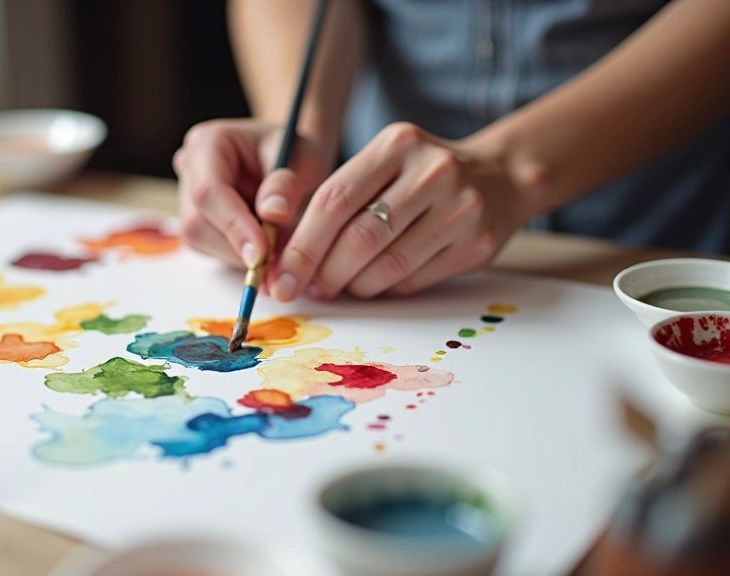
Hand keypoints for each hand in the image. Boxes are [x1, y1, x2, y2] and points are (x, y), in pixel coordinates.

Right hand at [173, 119, 335, 268]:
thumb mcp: (304, 160)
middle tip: (277, 261)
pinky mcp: (198, 222)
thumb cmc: (298, 155)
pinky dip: (239, 256)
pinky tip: (265, 247)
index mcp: (209, 143)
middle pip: (197, 222)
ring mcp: (188, 197)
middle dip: (237, 246)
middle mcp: (190, 168)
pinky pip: (210, 250)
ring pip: (201, 241)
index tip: (262, 253)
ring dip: (239, 254)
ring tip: (277, 248)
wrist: (295, 163)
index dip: (233, 225)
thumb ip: (288, 184)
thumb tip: (272, 213)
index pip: (208, 191)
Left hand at [269, 122, 529, 300]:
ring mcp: (460, 208)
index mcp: (397, 144)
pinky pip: (414, 280)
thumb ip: (340, 199)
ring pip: (387, 266)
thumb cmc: (420, 176)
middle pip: (359, 238)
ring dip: (354, 285)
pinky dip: (385, 288)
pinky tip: (376, 283)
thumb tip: (289, 258)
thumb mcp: (383, 164)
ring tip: (341, 285)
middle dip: (324, 272)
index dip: (302, 245)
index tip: (281, 275)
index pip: (334, 200)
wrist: (500, 178)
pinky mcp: (476, 244)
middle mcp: (433, 171)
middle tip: (309, 288)